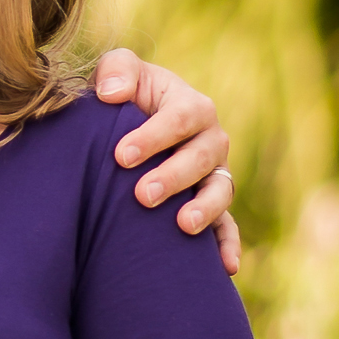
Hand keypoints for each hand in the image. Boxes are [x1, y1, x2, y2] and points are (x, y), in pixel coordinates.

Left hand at [93, 48, 239, 274]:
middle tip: (142, 195)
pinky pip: (228, 226)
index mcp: (191, 105)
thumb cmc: (123, 98)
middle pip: (200, 158)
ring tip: (183, 225)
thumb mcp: (119, 73)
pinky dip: (228, 244)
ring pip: (219, 191)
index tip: (121, 156)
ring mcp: (214, 174)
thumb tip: (110, 94)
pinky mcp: (212, 205)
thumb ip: (117, 70)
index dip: (153, 137)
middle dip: (173, 176)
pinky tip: (226, 268)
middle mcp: (211, 140)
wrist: (127, 129)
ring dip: (204, 209)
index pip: (179, 118)